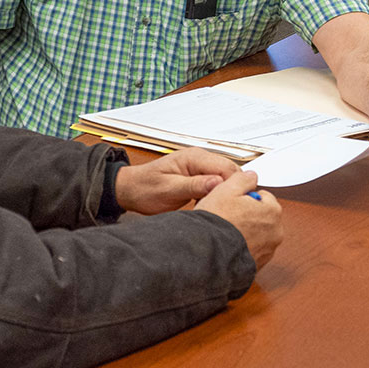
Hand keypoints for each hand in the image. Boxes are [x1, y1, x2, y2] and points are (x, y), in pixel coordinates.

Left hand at [115, 147, 239, 214]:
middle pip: (230, 172)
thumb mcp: (169, 190)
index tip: (238, 203)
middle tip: (234, 209)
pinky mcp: (199, 177)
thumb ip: (193, 185)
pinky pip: (217, 184)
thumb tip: (217, 183)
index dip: (235, 185)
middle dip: (234, 189)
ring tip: (225, 209)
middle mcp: (199, 159)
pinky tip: (214, 207)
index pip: (226, 167)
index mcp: (193, 157)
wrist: (130, 190)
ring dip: (227, 192)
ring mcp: (200, 167)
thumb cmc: (145, 188)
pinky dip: (219, 195)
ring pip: (225, 179)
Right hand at [195, 171, 282, 269]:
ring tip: (226, 229)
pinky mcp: (258, 265)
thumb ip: (243, 179)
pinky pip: (251, 250)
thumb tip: (251, 176)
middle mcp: (275, 233)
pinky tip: (228, 243)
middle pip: (262, 216)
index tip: (233, 201)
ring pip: (257, 234)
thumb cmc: (216, 222)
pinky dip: (242, 247)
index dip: (245, 197)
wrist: (206, 254)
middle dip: (247, 214)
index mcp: (273, 212)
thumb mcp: (226, 189)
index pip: (264, 196)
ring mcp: (268, 251)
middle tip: (228, 214)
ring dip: (245, 231)